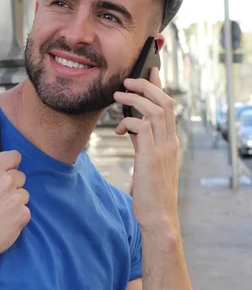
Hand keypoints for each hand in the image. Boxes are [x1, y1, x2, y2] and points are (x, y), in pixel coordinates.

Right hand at [0, 150, 29, 265]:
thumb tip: (2, 170)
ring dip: (16, 201)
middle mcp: (7, 180)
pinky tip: (5, 222)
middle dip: (13, 185)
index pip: (14, 156)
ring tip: (1, 212)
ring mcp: (17, 198)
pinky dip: (18, 216)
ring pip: (24, 195)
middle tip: (0, 198)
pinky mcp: (24, 214)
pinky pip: (25, 211)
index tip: (10, 170)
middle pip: (21, 176)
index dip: (12, 164)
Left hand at [113, 68, 179, 234]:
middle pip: (164, 102)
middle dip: (146, 85)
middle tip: (128, 80)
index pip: (168, 107)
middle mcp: (170, 142)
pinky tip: (118, 129)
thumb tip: (130, 127)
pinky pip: (141, 128)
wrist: (158, 217)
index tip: (149, 72)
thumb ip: (142, 143)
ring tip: (117, 95)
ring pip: (154, 110)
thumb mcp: (147, 163)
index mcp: (171, 142)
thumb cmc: (150, 193)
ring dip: (134, 98)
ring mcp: (163, 149)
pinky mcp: (150, 157)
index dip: (158, 87)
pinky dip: (129, 121)